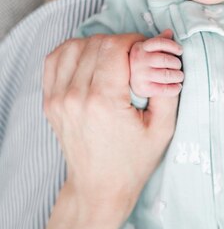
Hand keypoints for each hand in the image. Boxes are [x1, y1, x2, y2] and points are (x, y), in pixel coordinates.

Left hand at [43, 33, 178, 228]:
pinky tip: (90, 61)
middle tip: (135, 58)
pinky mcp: (50, 101)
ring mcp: (58, 99)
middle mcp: (75, 96)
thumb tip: (166, 43)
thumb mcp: (163, 128)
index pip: (114, 47)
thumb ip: (168, 86)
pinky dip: (73, 53)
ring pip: (73, 46)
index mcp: (104, 101)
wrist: (100, 187)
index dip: (134, 41)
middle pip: (96, 43)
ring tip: (113, 60)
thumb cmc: (134, 161)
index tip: (146, 52)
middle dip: (119, 43)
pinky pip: (54, 60)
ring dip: (96, 45)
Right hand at [129, 29, 183, 97]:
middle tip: (178, 66)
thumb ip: (159, 40)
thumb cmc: (144, 61)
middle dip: (176, 63)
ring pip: (166, 75)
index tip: (180, 51)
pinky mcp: (143, 89)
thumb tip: (169, 32)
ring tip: (179, 76)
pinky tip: (178, 86)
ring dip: (178, 76)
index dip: (173, 46)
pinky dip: (174, 88)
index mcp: (140, 48)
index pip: (160, 43)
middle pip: (165, 60)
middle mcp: (138, 61)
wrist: (130, 80)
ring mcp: (140, 75)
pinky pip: (164, 89)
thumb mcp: (148, 49)